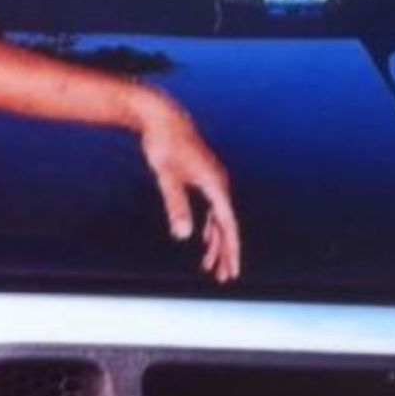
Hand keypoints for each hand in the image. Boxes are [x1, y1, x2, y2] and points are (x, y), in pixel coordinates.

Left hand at [137, 95, 241, 282]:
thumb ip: (176, 206)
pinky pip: (214, 209)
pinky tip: (205, 238)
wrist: (162, 117)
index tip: (232, 272)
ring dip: (217, 242)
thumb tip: (182, 234)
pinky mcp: (205, 177)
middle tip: (222, 278)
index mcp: (215, 184)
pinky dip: (211, 227)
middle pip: (227, 225)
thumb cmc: (163, 144)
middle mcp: (219, 183)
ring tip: (210, 267)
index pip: (228, 225)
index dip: (231, 250)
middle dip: (225, 253)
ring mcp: (213, 180)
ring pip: (220, 218)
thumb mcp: (166, 177)